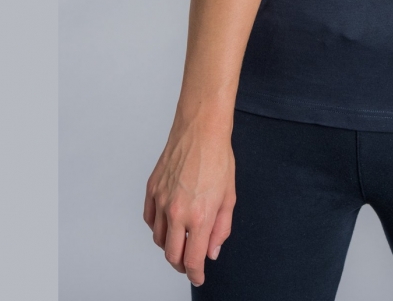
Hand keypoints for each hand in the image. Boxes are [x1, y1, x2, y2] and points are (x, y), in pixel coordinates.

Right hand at [144, 121, 235, 287]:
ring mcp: (161, 201)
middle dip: (181, 264)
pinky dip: (157, 227)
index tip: (198, 277)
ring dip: (169, 246)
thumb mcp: (229, 196)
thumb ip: (221, 228)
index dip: (195, 274)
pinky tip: (167, 223)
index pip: (192, 259)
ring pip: (158, 239)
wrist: (201, 130)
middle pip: (172, 254)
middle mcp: (177, 211)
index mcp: (199, 216)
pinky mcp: (151, 189)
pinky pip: (149, 219)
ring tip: (180, 241)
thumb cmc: (218, 158)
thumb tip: (211, 252)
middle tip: (189, 264)